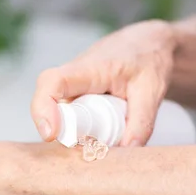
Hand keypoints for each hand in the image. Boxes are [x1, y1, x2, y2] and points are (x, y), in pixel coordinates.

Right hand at [31, 20, 175, 146]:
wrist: (148, 44)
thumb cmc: (149, 58)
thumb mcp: (152, 90)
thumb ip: (142, 122)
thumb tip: (128, 150)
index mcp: (89, 68)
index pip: (52, 82)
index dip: (43, 108)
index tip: (51, 134)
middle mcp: (72, 77)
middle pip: (50, 107)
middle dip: (66, 133)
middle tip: (95, 146)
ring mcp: (72, 89)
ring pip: (60, 116)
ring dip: (77, 133)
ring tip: (108, 137)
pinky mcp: (76, 98)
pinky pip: (71, 119)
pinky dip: (83, 132)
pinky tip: (105, 133)